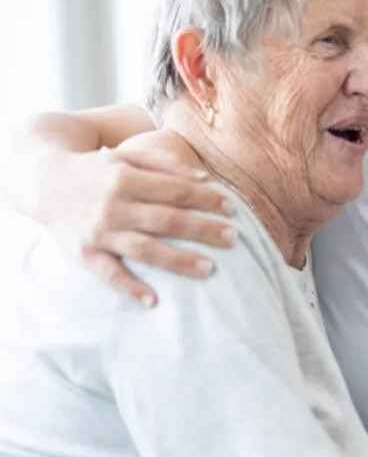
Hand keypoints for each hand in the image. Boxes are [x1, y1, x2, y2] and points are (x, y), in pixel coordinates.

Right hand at [45, 147, 235, 305]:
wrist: (45, 181)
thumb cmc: (99, 170)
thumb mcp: (128, 156)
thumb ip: (167, 164)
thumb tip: (206, 178)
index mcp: (126, 177)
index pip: (176, 190)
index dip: (206, 199)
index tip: (233, 209)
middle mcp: (113, 205)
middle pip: (166, 219)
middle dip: (202, 229)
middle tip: (233, 238)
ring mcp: (99, 231)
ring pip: (144, 248)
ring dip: (178, 260)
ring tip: (210, 268)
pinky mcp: (84, 254)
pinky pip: (110, 274)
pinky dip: (131, 288)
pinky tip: (155, 300)